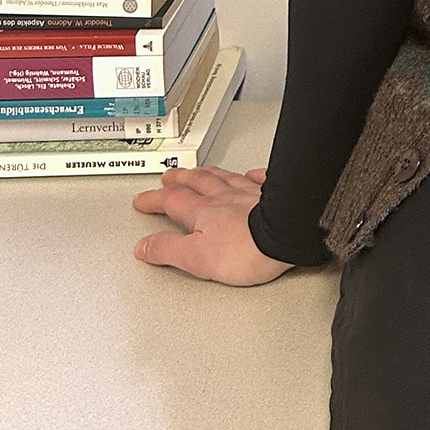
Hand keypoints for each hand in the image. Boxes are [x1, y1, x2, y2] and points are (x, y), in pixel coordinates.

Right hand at [132, 165, 294, 285]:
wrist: (286, 235)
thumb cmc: (247, 250)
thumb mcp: (196, 258)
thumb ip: (168, 251)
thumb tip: (145, 247)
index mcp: (203, 212)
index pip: (172, 202)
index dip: (155, 200)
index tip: (143, 199)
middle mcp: (225, 197)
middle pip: (197, 182)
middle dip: (180, 179)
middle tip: (169, 175)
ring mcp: (250, 193)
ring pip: (224, 177)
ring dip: (208, 173)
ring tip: (200, 170)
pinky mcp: (272, 195)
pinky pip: (259, 179)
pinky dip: (252, 175)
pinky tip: (251, 173)